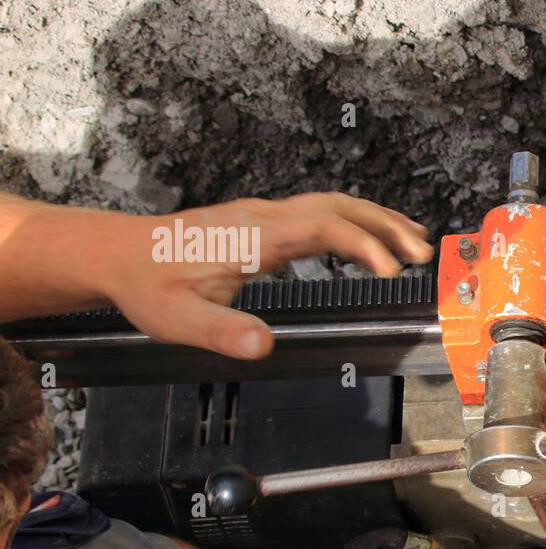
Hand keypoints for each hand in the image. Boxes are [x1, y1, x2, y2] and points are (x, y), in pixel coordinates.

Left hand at [0, 191, 432, 358]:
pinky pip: (323, 211)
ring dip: (377, 220)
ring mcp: (266, 214)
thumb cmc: (149, 284)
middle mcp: (263, 216)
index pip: (321, 225)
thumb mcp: (175, 319)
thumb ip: (220, 332)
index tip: (389, 271)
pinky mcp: (266, 220)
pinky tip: (371, 240)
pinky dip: (357, 221)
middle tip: (422, 253)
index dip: (361, 244)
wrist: (121, 254)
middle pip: (338, 205)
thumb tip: (261, 345)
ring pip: (334, 203)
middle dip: (385, 226)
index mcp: (251, 235)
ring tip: (415, 241)